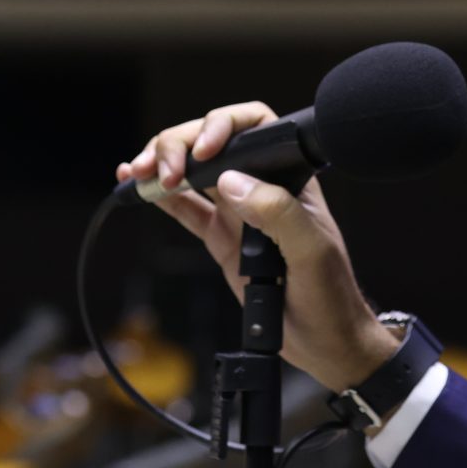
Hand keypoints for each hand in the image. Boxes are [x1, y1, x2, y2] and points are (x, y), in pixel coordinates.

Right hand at [118, 103, 402, 393]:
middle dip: (178, 145)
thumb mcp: (311, 253)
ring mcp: (237, 211)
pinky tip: (135, 186)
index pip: (254, 127)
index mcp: (289, 179)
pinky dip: (158, 197)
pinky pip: (184, 208)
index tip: (202, 152)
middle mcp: (261, 186)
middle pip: (213, 143)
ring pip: (192, 171)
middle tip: (158, 171)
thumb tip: (232, 182)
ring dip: (161, 165)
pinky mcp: (221, 237)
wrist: (325, 341)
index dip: (222, 126)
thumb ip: (277, 214)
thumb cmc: (331, 295)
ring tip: (136, 173)